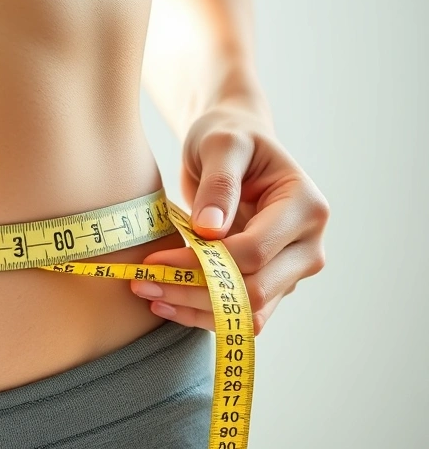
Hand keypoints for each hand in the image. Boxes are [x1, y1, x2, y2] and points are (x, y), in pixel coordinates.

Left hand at [129, 104, 328, 334]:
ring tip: (147, 294)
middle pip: (254, 292)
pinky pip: (238, 312)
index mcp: (305, 207)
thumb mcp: (221, 144)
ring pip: (247, 312)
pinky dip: (200, 312)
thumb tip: (209, 230)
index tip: (154, 260)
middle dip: (194, 292)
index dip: (201, 262)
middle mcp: (308, 245)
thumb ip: (219, 183)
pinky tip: (163, 302)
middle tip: (141, 284)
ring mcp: (291, 269)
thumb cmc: (230, 136)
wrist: (236, 147)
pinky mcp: (270, 284)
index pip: (254, 252)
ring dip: (194, 310)